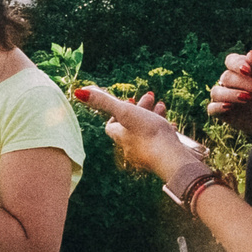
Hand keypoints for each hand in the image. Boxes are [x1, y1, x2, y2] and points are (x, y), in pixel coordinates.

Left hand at [74, 85, 211, 191]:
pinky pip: (160, 142)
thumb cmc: (148, 135)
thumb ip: (103, 102)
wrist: (172, 159)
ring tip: (162, 106)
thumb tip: (79, 92)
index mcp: (121, 137)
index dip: (116, 112)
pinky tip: (172, 126)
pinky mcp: (162, 158)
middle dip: (139, 110)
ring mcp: (147, 155)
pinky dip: (164, 131)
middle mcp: (131, 148)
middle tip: (150, 97)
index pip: (111, 125)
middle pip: (131, 126)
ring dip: (153, 117)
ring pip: (147, 133)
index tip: (128, 101)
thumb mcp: (125, 112)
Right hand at [205, 51, 251, 138]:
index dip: (237, 64)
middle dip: (243, 82)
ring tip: (248, 98)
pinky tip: (229, 107)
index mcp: (242, 70)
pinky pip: (212, 109)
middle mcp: (232, 83)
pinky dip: (218, 106)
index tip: (249, 70)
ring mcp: (227, 98)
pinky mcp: (224, 114)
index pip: (230, 61)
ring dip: (229, 94)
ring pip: (216, 92)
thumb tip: (250, 54)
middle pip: (226, 77)